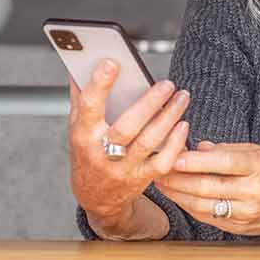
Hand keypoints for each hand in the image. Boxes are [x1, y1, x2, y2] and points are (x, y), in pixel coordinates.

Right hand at [67, 60, 190, 236]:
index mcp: (83, 135)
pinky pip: (163, 162)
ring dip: (169, 117)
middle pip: (127, 126)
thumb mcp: (77, 127)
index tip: (112, 62)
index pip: (89, 107)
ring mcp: (123, 168)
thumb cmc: (88, 153)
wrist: (96, 197)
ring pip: (149, 141)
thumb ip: (80, 96)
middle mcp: (101, 153)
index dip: (99, 85)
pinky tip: (183, 125)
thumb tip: (77, 63)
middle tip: (167, 83)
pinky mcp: (141, 178)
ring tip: (181, 97)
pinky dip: (176, 143)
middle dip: (150, 102)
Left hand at [155, 141, 259, 235]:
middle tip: (158, 169)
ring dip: (178, 194)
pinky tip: (177, 197)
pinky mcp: (239, 228)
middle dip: (178, 179)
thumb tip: (197, 148)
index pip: (223, 163)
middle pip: (208, 186)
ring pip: (204, 205)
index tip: (174, 156)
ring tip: (161, 184)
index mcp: (259, 167)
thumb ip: (225, 149)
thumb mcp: (256, 151)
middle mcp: (253, 192)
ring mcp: (246, 213)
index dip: (196, 161)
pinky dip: (189, 206)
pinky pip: (208, 217)